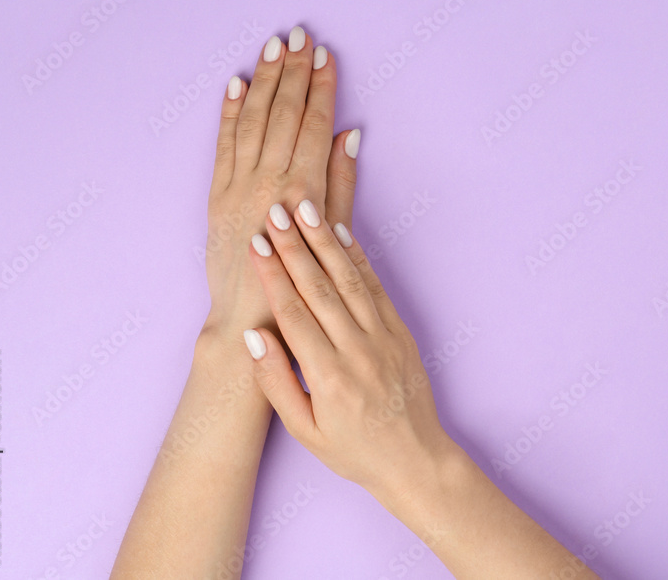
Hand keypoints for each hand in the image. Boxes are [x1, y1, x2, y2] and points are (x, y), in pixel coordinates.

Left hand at [203, 28, 360, 349]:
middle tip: (300, 35)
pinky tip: (237, 85)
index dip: (320, 87)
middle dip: (292, 71)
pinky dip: (229, 111)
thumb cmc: (302, 283)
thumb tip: (348, 134)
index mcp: (301, 189)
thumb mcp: (334, 234)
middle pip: (282, 112)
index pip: (312, 123)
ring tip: (273, 48)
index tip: (325, 56)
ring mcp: (236, 185)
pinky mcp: (215, 195)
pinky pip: (222, 143)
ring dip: (263, 80)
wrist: (250, 317)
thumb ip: (341, 182)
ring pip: (251, 119)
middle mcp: (266, 180)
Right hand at [242, 201, 458, 498]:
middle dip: (294, 245)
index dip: (272, 275)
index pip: (293, 313)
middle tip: (274, 210)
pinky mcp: (401, 331)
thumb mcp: (304, 430)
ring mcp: (384, 337)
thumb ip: (276, 383)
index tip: (255, 244)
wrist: (415, 459)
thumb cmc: (354, 450)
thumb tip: (253, 336)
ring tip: (305, 208)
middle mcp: (358, 350)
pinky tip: (341, 233)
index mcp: (328, 377)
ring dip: (325, 241)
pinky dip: (358, 257)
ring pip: (349, 279)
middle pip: (320, 287)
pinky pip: (376, 287)